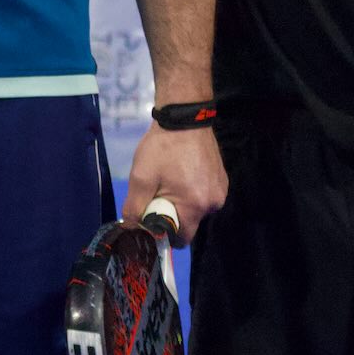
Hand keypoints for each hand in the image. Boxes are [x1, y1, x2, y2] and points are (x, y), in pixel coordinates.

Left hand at [122, 123, 227, 244]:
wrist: (185, 116)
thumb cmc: (162, 147)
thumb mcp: (141, 176)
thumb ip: (135, 207)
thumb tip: (131, 228)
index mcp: (195, 206)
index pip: (180, 239)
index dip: (164, 232)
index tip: (153, 217)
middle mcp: (213, 203)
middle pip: (189, 224)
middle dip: (173, 215)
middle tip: (160, 192)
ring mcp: (220, 191)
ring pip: (197, 209)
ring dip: (184, 202)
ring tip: (172, 178)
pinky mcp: (222, 179)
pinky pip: (205, 195)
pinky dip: (194, 190)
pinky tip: (185, 171)